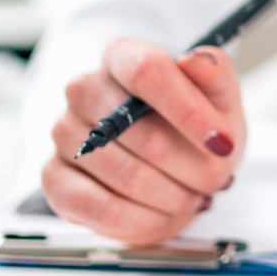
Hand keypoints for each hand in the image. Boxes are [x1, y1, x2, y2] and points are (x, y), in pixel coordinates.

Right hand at [40, 39, 246, 245]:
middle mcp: (84, 89)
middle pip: (142, 133)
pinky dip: (144, 219)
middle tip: (218, 179)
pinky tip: (164, 213)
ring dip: (174, 196)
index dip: (188, 110)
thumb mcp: (218, 98)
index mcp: (121, 56)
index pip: (146, 71)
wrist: (170, 168)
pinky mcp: (54, 178)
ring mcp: (64, 133)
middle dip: (193, 166)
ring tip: (195, 196)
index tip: (221, 142)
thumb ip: (215, 74)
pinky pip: (102, 208)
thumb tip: (196, 59)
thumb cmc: (193, 128)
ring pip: (127, 176)